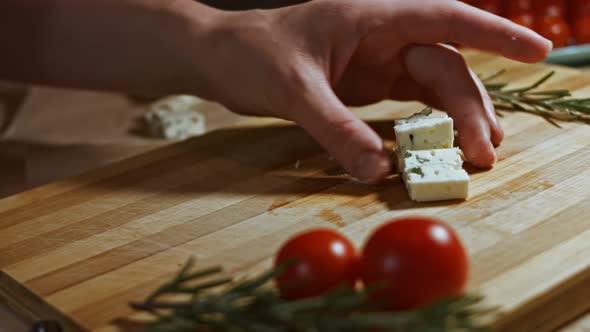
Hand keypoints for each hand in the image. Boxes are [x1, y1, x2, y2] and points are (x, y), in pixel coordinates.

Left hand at [184, 0, 551, 181]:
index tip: (538, 51)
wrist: (221, 58)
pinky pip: (409, 102)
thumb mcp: (293, 91)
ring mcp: (375, 60)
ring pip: (432, 85)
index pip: (446, 19)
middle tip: (484, 152)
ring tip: (477, 153)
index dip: (495, 34)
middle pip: (444, 65)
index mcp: (372, 18)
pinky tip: (440, 145)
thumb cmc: (251, 57)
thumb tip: (378, 172)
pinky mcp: (365, 84)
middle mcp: (381, 36)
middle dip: (470, 106)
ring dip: (456, 117)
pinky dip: (428, 123)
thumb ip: (335, 129)